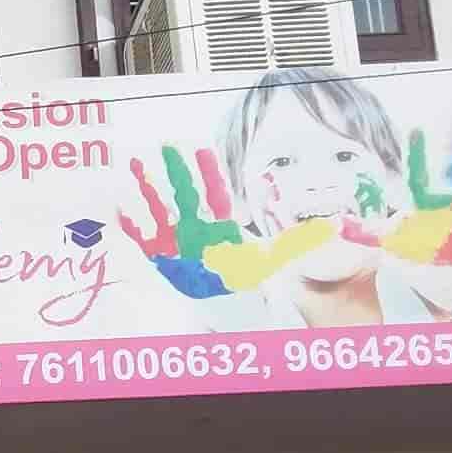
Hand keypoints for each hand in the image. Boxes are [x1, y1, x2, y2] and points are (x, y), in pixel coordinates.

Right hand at [120, 146, 331, 298]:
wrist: (227, 306)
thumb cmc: (247, 282)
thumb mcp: (276, 259)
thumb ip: (299, 242)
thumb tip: (332, 226)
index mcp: (221, 225)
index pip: (213, 194)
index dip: (207, 172)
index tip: (200, 150)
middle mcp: (197, 229)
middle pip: (184, 194)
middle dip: (175, 172)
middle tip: (167, 146)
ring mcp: (177, 242)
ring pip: (160, 209)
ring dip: (148, 189)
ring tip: (137, 166)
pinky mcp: (161, 258)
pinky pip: (143, 239)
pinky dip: (131, 225)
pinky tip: (120, 210)